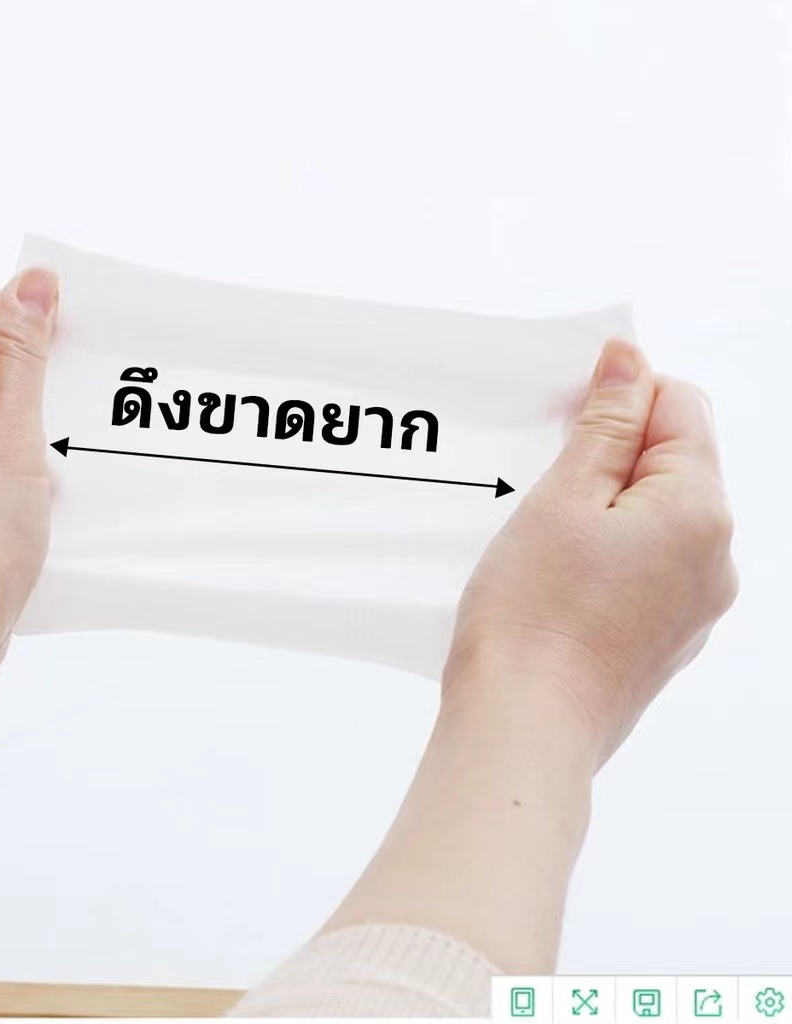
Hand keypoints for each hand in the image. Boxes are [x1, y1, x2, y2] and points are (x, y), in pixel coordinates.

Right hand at [445, 339, 737, 765]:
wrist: (523, 728)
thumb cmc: (532, 617)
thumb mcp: (562, 498)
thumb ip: (606, 425)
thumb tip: (630, 362)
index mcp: (700, 513)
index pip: (679, 408)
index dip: (619, 398)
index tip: (564, 418)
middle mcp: (715, 560)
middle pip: (671, 465)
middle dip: (607, 456)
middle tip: (542, 482)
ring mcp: (694, 607)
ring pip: (654, 519)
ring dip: (602, 507)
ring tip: (542, 536)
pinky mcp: (664, 639)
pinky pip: (645, 568)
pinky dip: (605, 555)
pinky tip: (555, 576)